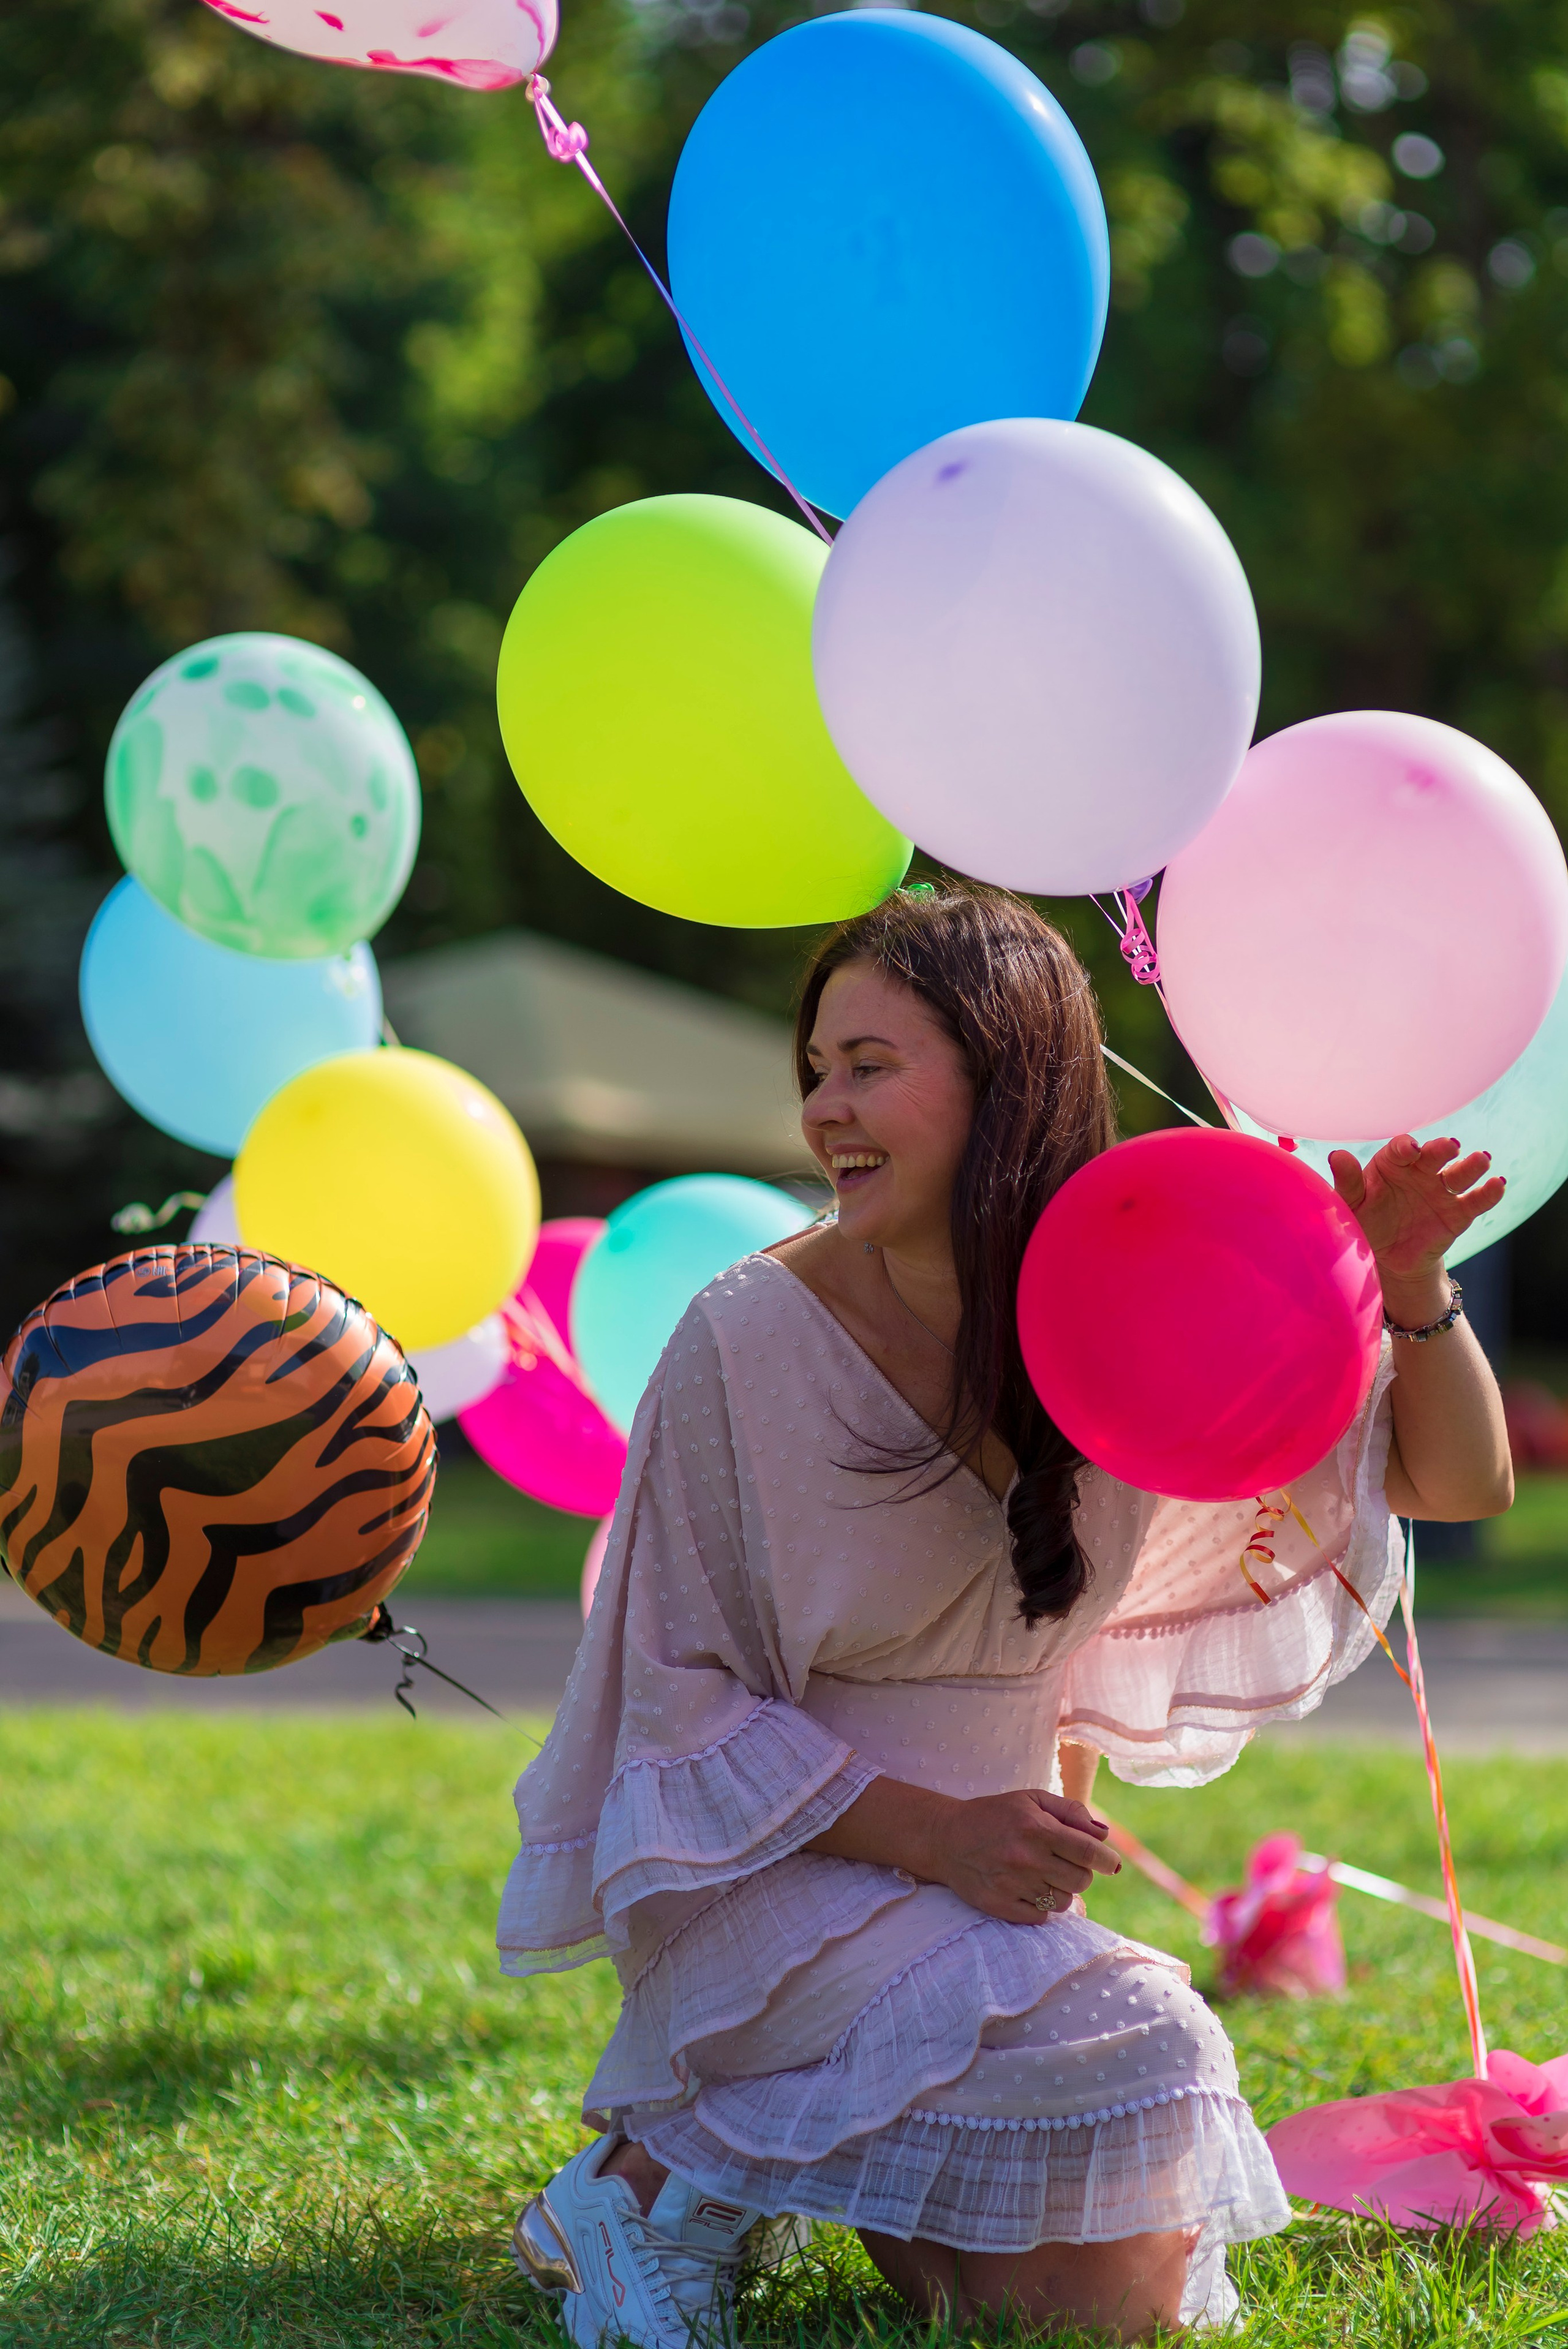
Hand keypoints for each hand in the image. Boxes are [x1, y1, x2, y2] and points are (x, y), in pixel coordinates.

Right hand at [917, 1788, 1120, 1924]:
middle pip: (1080, 1880)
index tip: (1110, 1863)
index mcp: (1038, 1829)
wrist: (946, 1838)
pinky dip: (1040, 1906)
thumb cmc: (996, 1815)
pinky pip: (1041, 1917)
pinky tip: (1027, 1888)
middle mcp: (1027, 1859)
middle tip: (1065, 1863)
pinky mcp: (1001, 1906)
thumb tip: (1103, 1835)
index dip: (1106, 1860)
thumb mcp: (1032, 1800)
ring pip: (1063, 1902)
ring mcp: (1013, 1885)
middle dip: (1081, 1872)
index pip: (1088, 1853)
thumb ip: (1071, 1812)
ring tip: (1042, 1874)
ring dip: (1060, 1890)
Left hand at [1329, 1135, 1504, 1322]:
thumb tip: (1337, 1155)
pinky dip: (1489, 1193)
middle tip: (1449, 1146)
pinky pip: (1476, 1201)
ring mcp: (1441, 1191)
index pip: (1400, 1150)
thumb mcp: (1352, 1205)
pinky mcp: (1458, 1214)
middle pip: (1433, 1156)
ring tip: (1482, 1159)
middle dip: (1441, 1149)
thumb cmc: (1366, 1221)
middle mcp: (1420, 1172)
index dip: (1405, 1147)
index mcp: (1392, 1164)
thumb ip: (1347, 1182)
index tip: (1409, 1149)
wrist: (1387, 1257)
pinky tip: (1498, 1185)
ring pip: (1460, 1174)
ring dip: (1471, 1165)